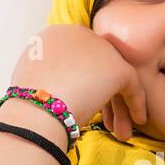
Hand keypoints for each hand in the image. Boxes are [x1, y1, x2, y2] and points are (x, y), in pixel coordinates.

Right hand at [9, 24, 147, 140]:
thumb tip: (59, 84)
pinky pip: (132, 86)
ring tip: (119, 131)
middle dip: (101, 94)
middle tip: (105, 120)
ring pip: (113, 78)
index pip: (79, 57)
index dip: (84, 81)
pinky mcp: (117, 67)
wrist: (37, 108)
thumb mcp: (32, 77)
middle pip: (98, 66)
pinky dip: (136, 104)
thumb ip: (49, 73)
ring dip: (118, 106)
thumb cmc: (28, 103)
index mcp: (55, 35)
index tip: (83, 103)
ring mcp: (100, 49)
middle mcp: (79, 34)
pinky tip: (136, 121)